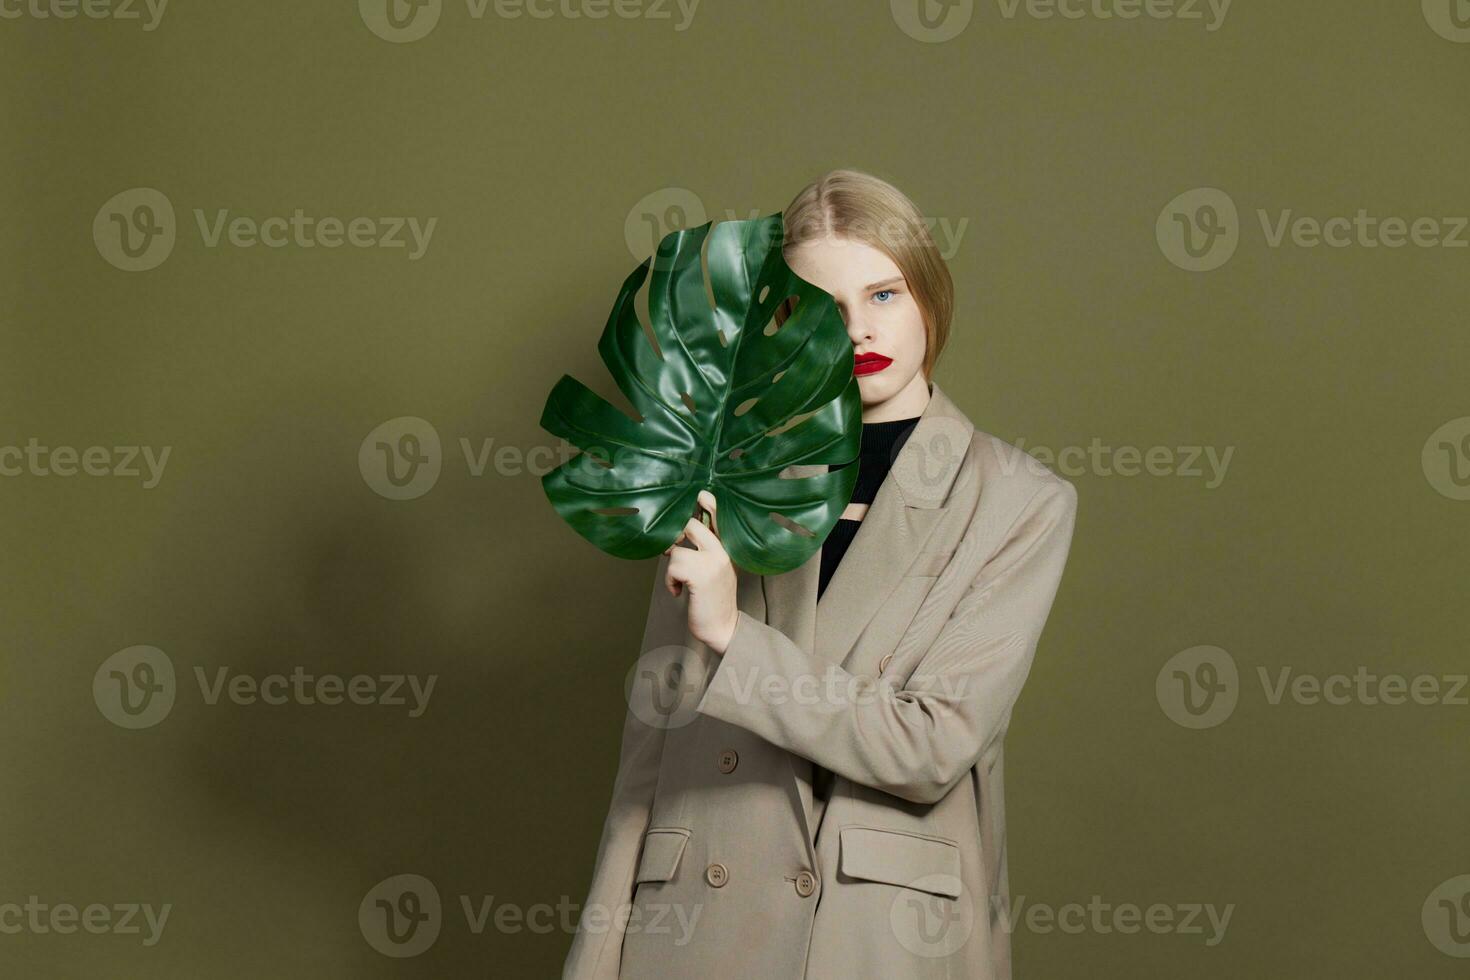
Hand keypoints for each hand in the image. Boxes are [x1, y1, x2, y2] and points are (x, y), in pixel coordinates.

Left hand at [663, 490, 738, 654]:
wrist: (722, 628)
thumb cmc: (712, 599)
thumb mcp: (713, 570)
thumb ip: (702, 551)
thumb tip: (676, 536)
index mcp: (727, 548)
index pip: (719, 517)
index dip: (707, 502)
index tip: (700, 493)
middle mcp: (722, 551)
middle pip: (691, 525)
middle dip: (675, 538)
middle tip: (674, 553)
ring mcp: (712, 562)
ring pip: (676, 549)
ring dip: (672, 569)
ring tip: (681, 583)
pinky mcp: (700, 575)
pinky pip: (672, 566)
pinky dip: (670, 581)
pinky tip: (680, 592)